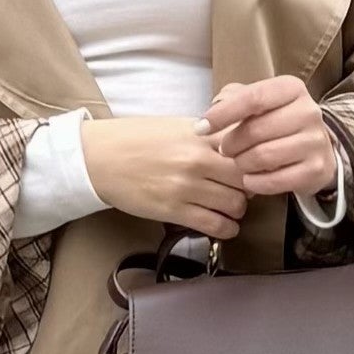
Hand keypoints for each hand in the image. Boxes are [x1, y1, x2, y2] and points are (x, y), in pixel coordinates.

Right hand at [79, 114, 248, 236]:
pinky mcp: (175, 211)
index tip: (250, 169)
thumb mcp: (177, 125)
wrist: (100, 158)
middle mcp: (198, 159)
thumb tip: (240, 143)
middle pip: (246, 180)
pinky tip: (223, 225)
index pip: (247, 150)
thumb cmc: (136, 139)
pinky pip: (216, 226)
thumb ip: (210, 133)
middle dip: (248, 189)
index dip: (253, 163)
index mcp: (201, 134)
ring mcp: (187, 187)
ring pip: (235, 205)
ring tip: (229, 208)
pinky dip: (226, 229)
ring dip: (237, 210)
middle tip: (241, 191)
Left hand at [204, 74, 338, 200]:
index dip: (222, 114)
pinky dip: (255, 183)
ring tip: (238, 163)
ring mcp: (315, 142)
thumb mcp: (258, 103)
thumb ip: (234, 99)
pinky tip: (249, 179)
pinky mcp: (316, 170)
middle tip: (223, 150)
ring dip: (242, 163)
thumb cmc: (276, 123)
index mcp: (292, 89)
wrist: (315, 149)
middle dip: (231, 143)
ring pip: (264, 156)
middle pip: (256, 130)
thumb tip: (211, 112)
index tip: (200, 128)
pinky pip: (275, 180)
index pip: (253, 98)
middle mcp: (308, 112)